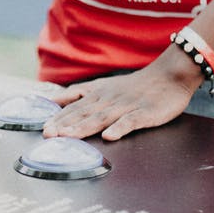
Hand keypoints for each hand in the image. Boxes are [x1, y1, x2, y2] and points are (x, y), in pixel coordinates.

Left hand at [41, 52, 202, 140]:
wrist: (170, 75)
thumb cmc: (136, 85)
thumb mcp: (103, 85)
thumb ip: (80, 93)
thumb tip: (53, 100)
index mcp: (98, 94)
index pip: (74, 107)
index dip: (58, 118)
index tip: (43, 128)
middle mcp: (108, 100)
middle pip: (83, 113)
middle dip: (64, 124)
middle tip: (48, 134)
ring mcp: (126, 107)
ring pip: (102, 118)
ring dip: (84, 127)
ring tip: (69, 136)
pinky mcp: (144, 113)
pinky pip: (130, 121)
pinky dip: (119, 128)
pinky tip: (109, 136)